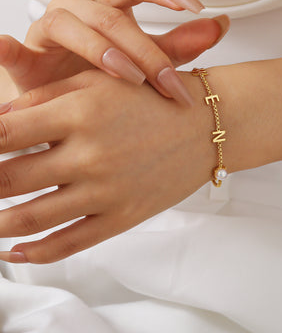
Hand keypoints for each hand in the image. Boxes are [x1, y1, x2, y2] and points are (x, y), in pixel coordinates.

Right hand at [0, 0, 228, 102]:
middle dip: (145, 49)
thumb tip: (221, 25)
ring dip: (103, 52)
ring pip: (75, 26)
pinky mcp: (26, 54)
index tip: (194, 4)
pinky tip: (4, 48)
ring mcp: (49, 27)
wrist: (69, 94)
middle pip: (112, 14)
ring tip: (131, 79)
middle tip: (171, 82)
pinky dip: (4, 48)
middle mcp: (80, 7)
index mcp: (110, 2)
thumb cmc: (109, 71)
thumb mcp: (148, 56)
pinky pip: (11, 47)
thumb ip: (181, 43)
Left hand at [0, 69, 212, 263]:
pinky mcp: (123, 216)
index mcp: (80, 114)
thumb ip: (47, 97)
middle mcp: (90, 155)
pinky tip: (15, 252)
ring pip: (32, 219)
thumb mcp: (100, 82)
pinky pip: (71, 243)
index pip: (3, 135)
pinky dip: (36, 253)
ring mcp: (107, 191)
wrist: (206, 126)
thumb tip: (0, 121)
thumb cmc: (154, 99)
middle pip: (7, 180)